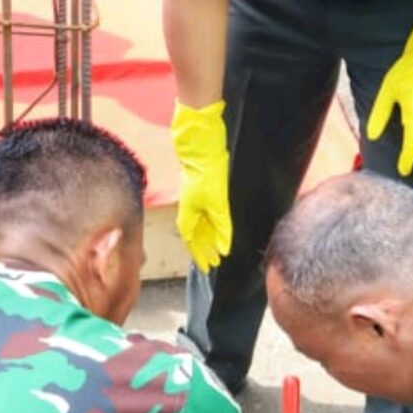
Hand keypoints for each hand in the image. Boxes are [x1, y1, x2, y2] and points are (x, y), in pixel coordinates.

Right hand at [171, 99, 231, 270]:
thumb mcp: (217, 201)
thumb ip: (221, 225)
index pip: (191, 240)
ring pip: (201, 222)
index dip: (199, 254)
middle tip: (214, 260)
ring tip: (217, 245)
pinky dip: (212, 222)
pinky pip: (205, 212)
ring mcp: (195, 196)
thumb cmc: (206, 172)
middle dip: (204, 247)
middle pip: (195, 233)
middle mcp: (190, 206)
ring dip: (208, 235)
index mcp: (189, 212)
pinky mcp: (202, 187)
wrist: (201, 144)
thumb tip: (224, 247)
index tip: (206, 267)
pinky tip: (218, 221)